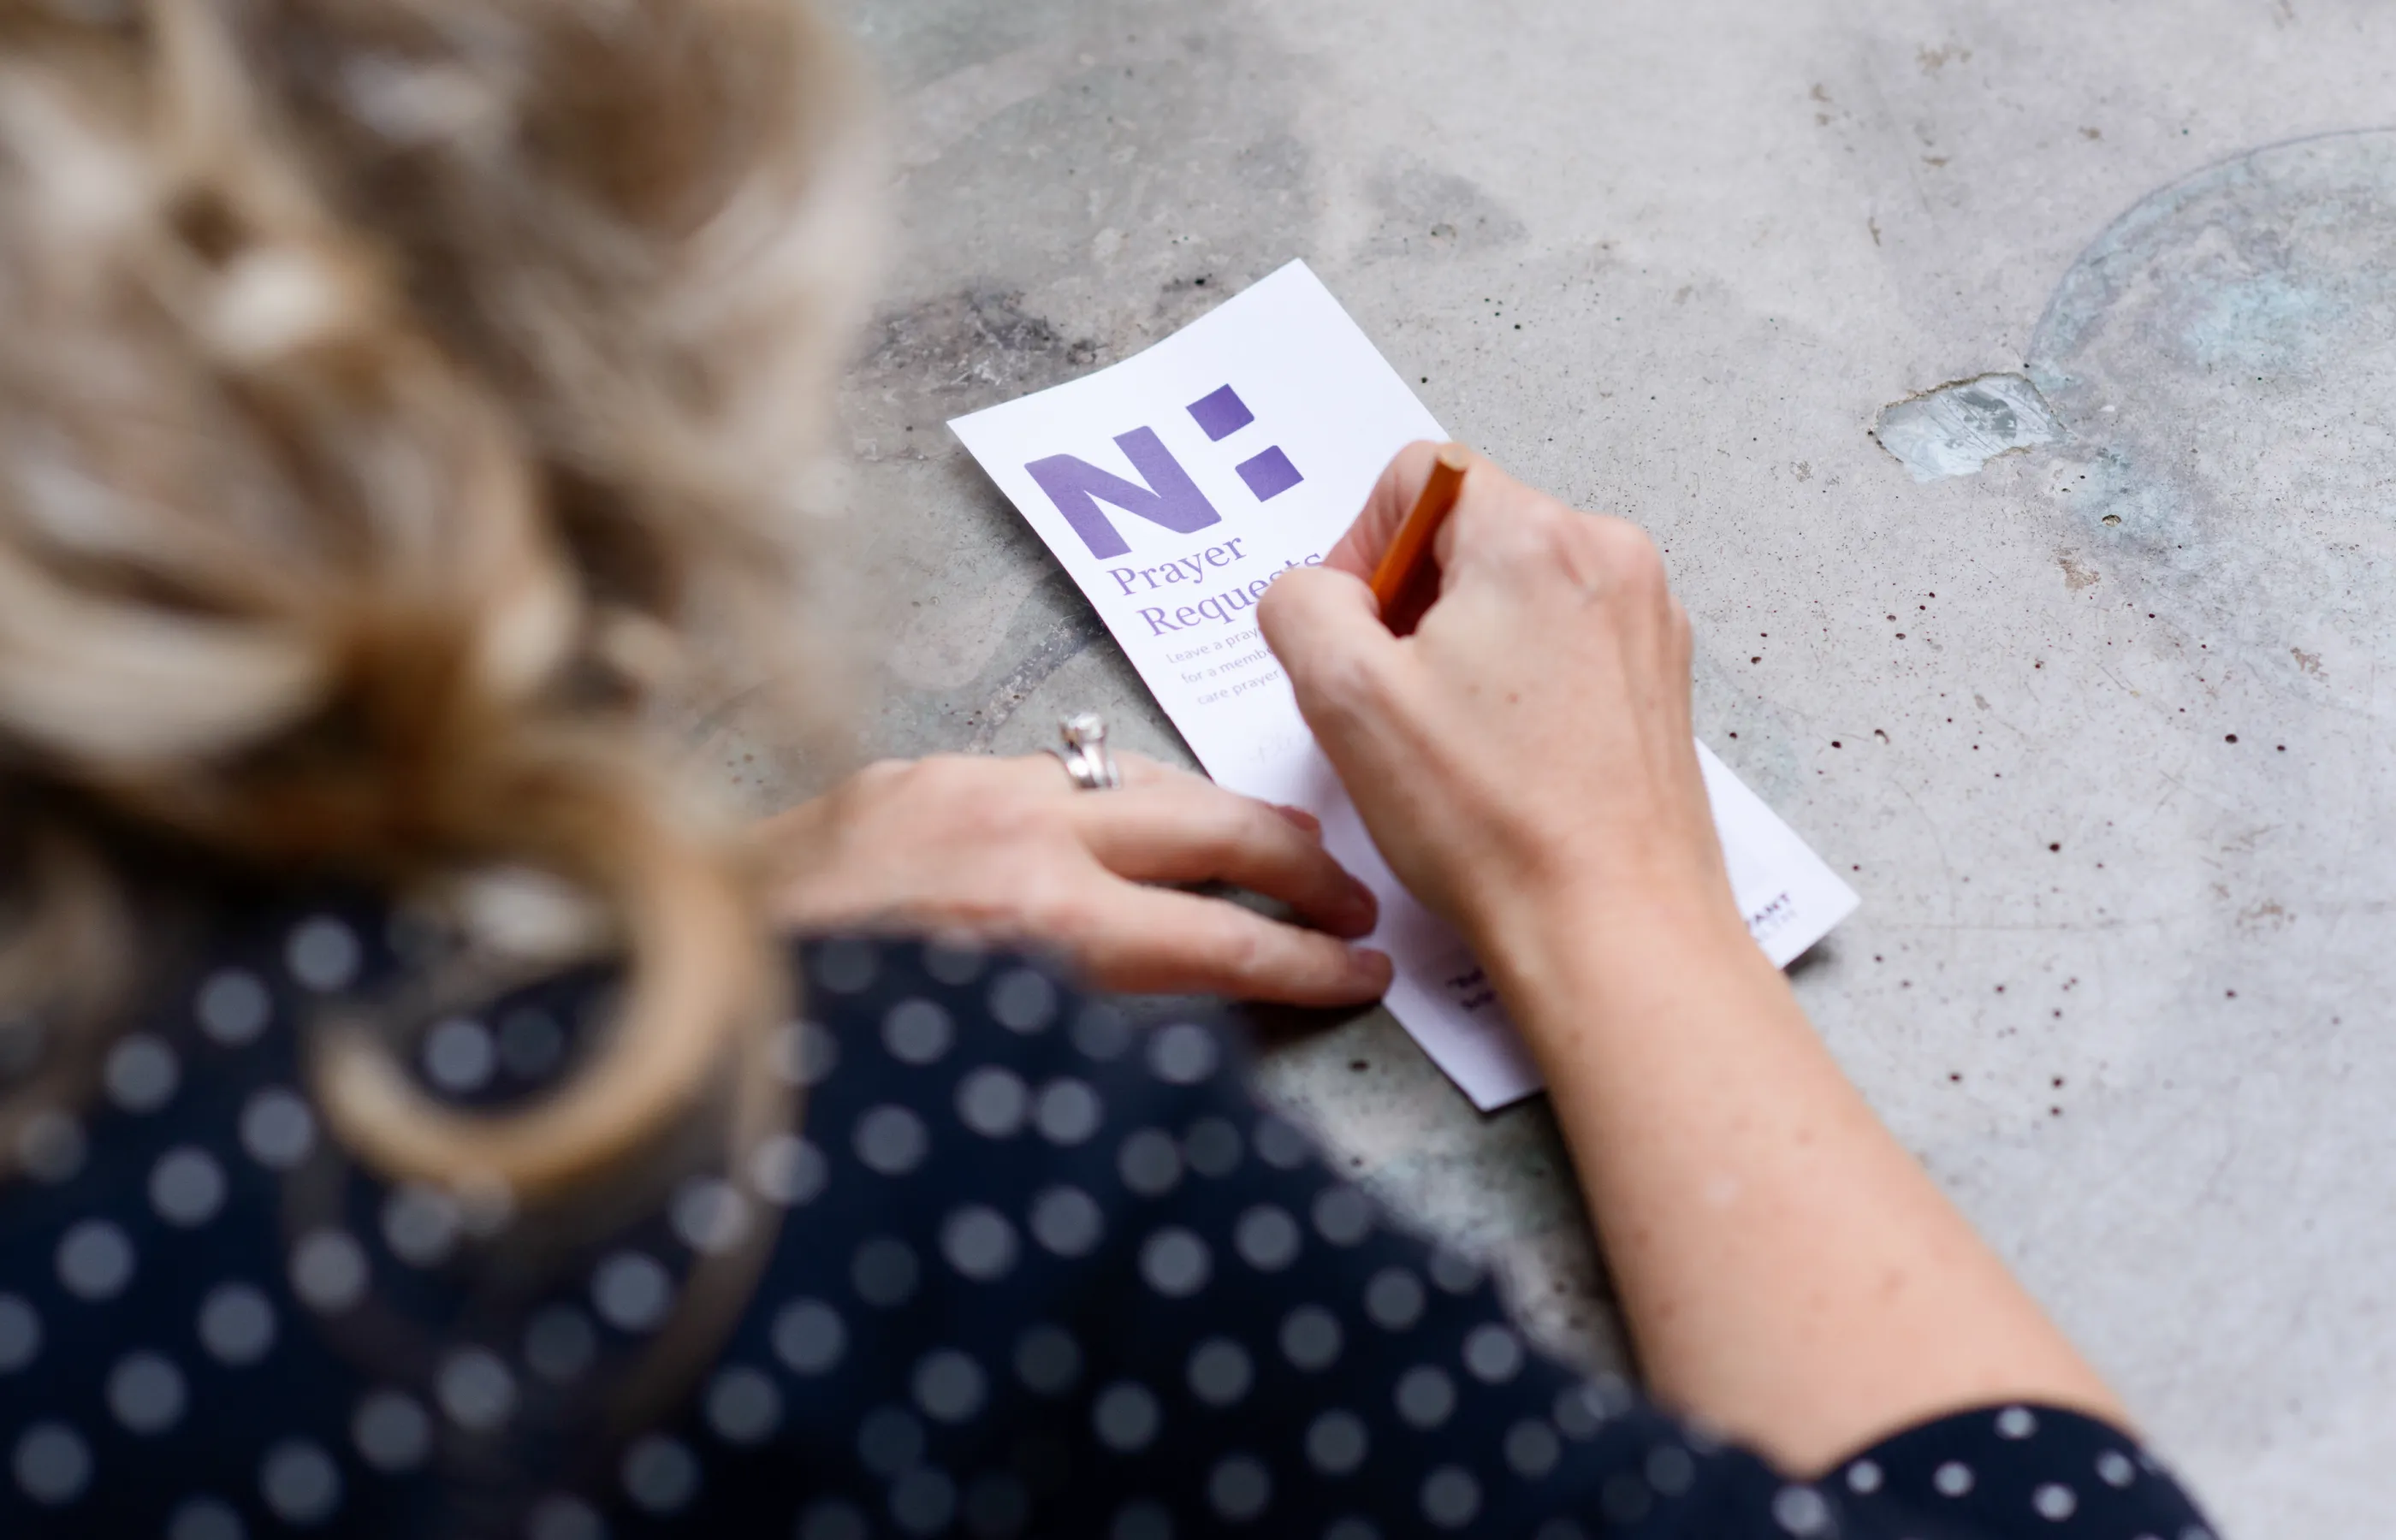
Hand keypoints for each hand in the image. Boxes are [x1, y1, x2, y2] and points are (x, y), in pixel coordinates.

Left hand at [751, 752, 1391, 1004]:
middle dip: (1297, 859)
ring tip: (1269, 847)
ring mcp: (958, 786)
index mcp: (1037, 926)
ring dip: (1212, 813)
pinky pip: (1047, 770)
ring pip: (1136, 775)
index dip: (1308, 961)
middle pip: (1207, 822)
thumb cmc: (810, 1048)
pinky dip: (1109, 800)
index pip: (1220, 941)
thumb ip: (1090, 1018)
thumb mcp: (975, 1061)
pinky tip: (1127, 829)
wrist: (655, 979)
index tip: (1363, 970)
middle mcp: (1010, 833)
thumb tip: (1183, 1006)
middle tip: (1350, 895)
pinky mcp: (909, 771)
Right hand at [1257, 443, 1738, 953]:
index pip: (1416, 477)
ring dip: (1464, 649)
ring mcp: (1646, 620)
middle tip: (1395, 702)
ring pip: (1516, 592)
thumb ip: (1301, 604)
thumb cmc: (1495, 824)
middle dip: (1412, 607)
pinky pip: (1563, 645)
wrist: (1613, 928)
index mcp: (1533, 536)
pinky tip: (1501, 763)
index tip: (1356, 637)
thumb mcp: (1341, 697)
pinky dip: (1519, 686)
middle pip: (1469, 533)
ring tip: (1451, 742)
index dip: (1360, 551)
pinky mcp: (1660, 681)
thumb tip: (1320, 594)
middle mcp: (1607, 557)